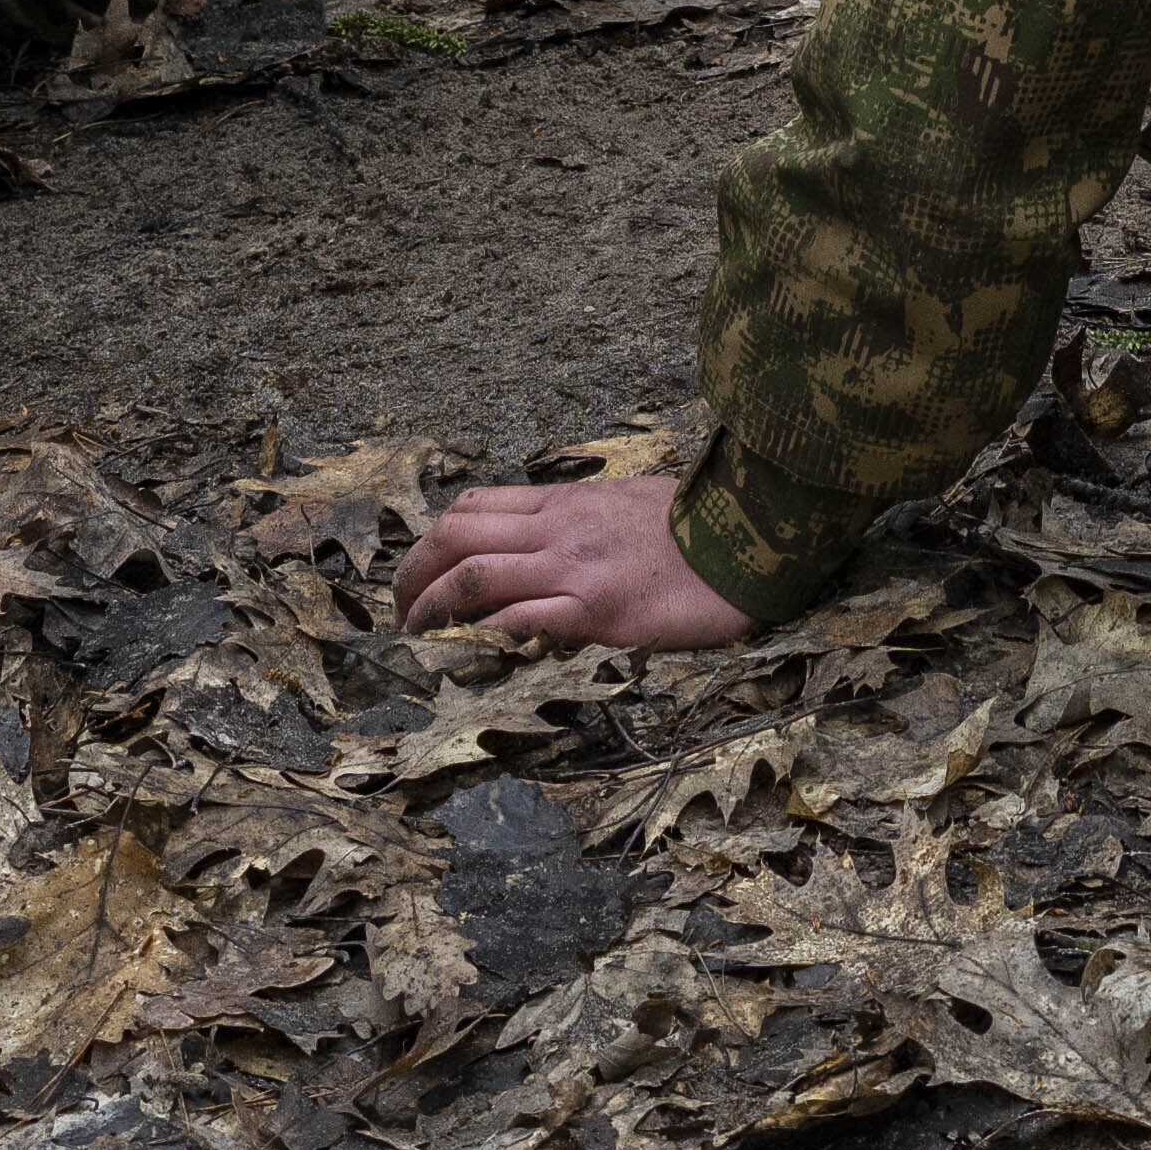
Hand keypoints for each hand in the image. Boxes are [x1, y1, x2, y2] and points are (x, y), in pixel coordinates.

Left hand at [395, 463, 747, 655]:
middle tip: (399, 609)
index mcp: (567, 502)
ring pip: (476, 574)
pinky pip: (525, 617)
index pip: (475, 507)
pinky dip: (488, 629)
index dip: (431, 540)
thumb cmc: (696, 525)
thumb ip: (580, 521)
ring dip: (432, 606)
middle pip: (457, 537)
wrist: (751, 539)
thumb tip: (544, 542)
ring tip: (415, 634)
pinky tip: (470, 646)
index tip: (418, 571)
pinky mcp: (599, 609)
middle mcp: (561, 528)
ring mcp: (577, 567)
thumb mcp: (628, 504)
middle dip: (412, 572)